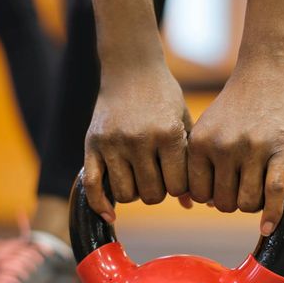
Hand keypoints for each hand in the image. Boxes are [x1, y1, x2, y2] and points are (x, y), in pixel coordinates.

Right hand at [83, 64, 190, 221]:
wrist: (131, 68)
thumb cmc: (164, 97)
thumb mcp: (183, 124)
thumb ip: (189, 163)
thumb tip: (192, 205)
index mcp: (168, 134)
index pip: (176, 187)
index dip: (179, 188)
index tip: (177, 177)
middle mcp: (139, 139)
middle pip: (151, 195)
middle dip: (157, 192)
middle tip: (157, 176)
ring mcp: (113, 142)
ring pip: (124, 194)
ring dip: (133, 192)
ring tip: (138, 177)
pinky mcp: (92, 143)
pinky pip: (92, 186)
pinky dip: (100, 205)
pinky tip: (111, 214)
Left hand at [187, 61, 283, 235]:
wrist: (266, 71)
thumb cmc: (236, 105)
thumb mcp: (208, 128)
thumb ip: (200, 162)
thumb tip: (198, 202)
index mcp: (201, 143)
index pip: (197, 194)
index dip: (209, 197)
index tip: (221, 188)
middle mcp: (223, 147)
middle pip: (223, 203)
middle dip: (233, 202)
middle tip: (241, 187)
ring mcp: (252, 149)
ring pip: (248, 203)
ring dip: (252, 205)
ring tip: (256, 189)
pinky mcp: (280, 150)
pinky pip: (273, 194)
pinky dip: (272, 216)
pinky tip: (268, 228)